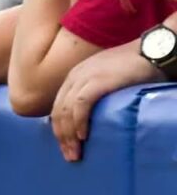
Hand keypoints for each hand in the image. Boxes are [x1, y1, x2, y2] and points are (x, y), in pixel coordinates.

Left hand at [51, 43, 162, 161]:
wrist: (148, 51)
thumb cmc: (131, 68)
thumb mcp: (105, 79)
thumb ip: (93, 93)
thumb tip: (89, 118)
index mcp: (74, 77)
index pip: (58, 107)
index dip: (60, 130)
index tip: (65, 147)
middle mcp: (74, 77)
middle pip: (58, 111)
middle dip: (62, 137)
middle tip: (70, 156)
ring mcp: (85, 77)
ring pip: (66, 110)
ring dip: (69, 134)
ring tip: (75, 152)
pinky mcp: (98, 80)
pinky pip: (81, 104)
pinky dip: (79, 121)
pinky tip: (84, 135)